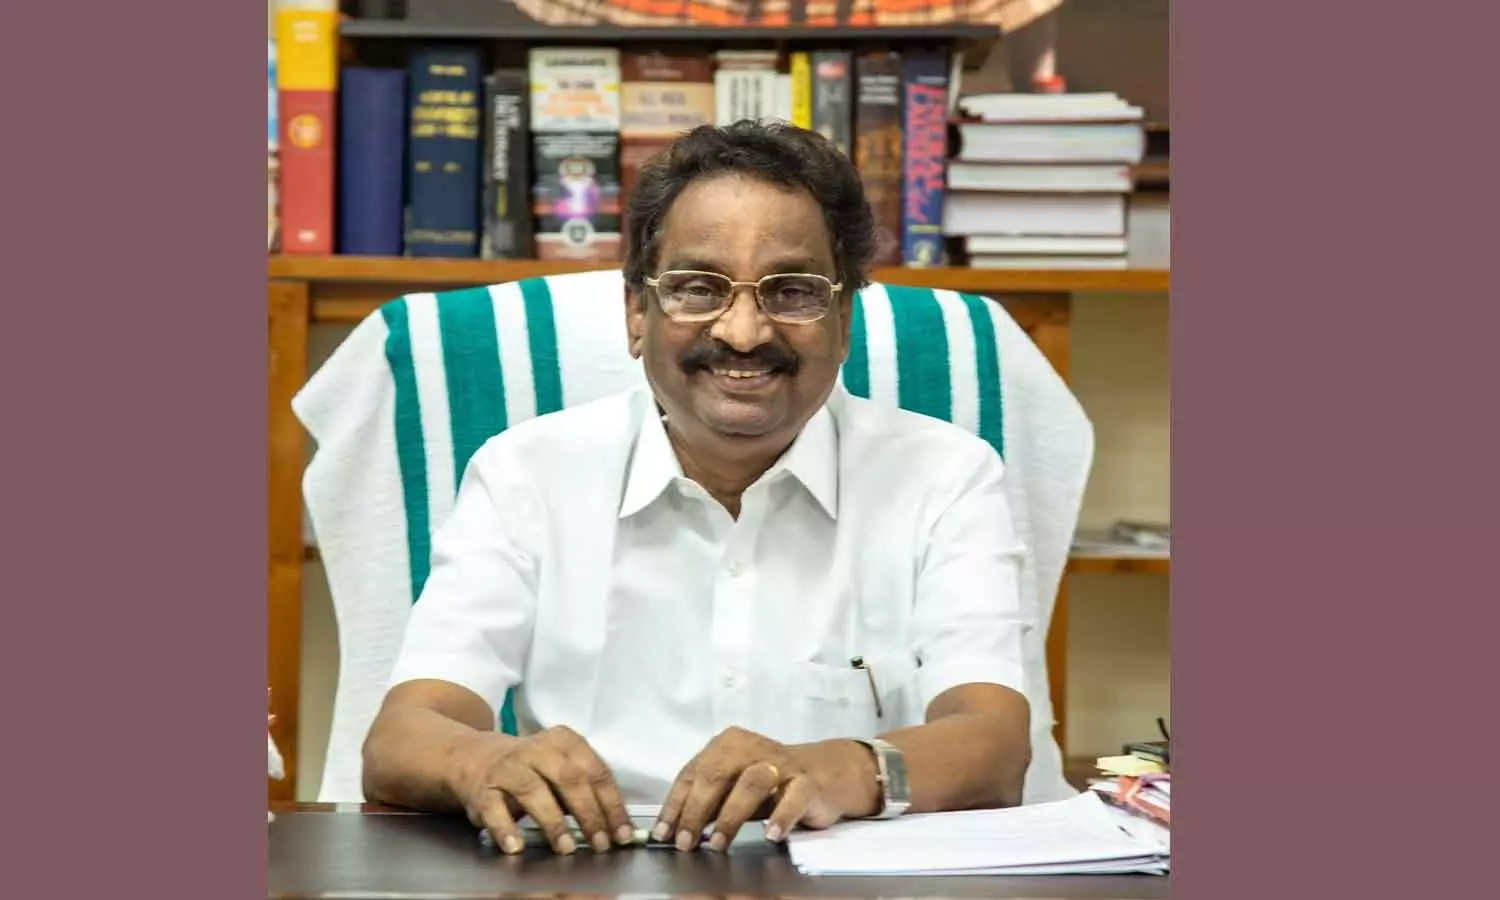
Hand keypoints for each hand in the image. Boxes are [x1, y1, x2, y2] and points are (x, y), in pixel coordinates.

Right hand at [449, 725, 633, 855]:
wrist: (476, 757)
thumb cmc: (530, 768)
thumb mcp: (560, 767)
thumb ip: (585, 791)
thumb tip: (614, 827)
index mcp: (564, 742)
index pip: (596, 771)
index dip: (612, 804)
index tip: (621, 832)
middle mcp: (537, 749)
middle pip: (569, 779)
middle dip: (588, 813)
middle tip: (600, 842)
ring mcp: (509, 767)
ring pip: (534, 791)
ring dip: (553, 822)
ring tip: (567, 847)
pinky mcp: (483, 788)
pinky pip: (494, 809)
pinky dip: (506, 829)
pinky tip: (517, 846)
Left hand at [653, 727, 876, 852]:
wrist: (825, 773)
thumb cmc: (770, 783)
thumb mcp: (734, 788)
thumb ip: (708, 802)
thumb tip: (675, 829)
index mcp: (727, 744)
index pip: (693, 772)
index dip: (676, 804)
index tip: (663, 833)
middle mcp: (752, 747)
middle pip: (717, 774)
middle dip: (696, 811)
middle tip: (686, 842)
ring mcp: (782, 763)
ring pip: (751, 782)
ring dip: (730, 815)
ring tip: (718, 843)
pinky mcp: (807, 781)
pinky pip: (792, 797)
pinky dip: (780, 817)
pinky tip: (770, 835)